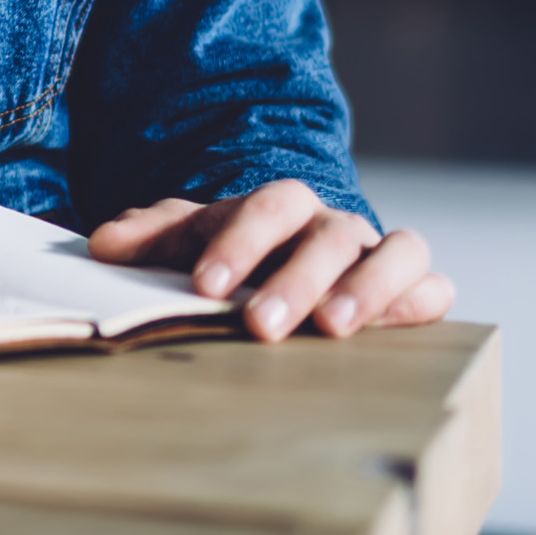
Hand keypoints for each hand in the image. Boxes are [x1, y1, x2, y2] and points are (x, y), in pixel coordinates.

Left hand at [89, 180, 452, 341]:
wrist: (289, 263)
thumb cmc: (236, 254)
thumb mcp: (191, 243)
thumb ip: (151, 238)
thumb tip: (103, 245)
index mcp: (281, 206)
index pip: (267, 207)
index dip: (239, 241)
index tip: (204, 284)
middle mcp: (334, 225)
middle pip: (327, 234)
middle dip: (294, 278)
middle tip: (259, 323)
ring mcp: (378, 255)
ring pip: (395, 250)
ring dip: (366, 287)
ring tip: (333, 328)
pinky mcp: (413, 289)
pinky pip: (432, 284)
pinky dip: (421, 298)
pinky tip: (404, 325)